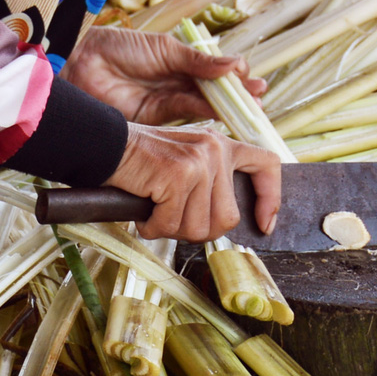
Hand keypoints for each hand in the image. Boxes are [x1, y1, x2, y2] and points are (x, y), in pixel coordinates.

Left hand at [61, 24, 263, 125]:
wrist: (82, 64)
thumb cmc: (119, 47)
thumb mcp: (164, 49)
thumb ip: (197, 61)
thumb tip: (232, 64)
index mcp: (180, 60)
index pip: (215, 69)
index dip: (235, 74)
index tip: (251, 78)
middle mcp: (177, 81)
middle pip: (214, 89)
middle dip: (238, 93)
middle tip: (259, 97)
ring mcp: (168, 100)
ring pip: (204, 104)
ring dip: (227, 106)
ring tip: (249, 107)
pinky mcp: (156, 118)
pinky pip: (186, 115)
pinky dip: (205, 114)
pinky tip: (222, 112)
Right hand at [108, 124, 280, 241]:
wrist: (106, 147)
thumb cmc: (142, 162)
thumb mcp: (186, 162)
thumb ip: (209, 184)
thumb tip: (223, 223)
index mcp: (222, 145)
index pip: (267, 165)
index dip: (270, 198)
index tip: (264, 224)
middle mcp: (216, 150)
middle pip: (227, 218)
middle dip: (199, 230)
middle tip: (173, 220)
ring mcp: (199, 162)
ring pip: (200, 227)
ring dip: (173, 230)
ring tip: (156, 212)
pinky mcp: (179, 175)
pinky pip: (172, 223)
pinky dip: (154, 227)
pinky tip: (144, 213)